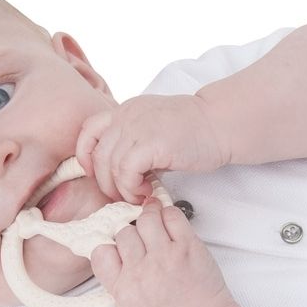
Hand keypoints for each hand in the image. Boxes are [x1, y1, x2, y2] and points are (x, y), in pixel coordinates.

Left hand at [74, 94, 227, 205]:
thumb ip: (134, 144)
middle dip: (106, 182)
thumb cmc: (194, 131)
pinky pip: (126, 172)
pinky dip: (132, 187)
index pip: (88, 131)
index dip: (86, 157)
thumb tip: (118, 174)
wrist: (220, 123)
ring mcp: (136, 127)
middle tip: (124, 195)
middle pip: (97, 155)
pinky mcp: (150, 142)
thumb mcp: (153, 130)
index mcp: (126, 110)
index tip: (99, 175)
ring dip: (121, 189)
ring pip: (110, 167)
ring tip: (139, 195)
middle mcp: (126, 115)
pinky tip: (148, 190)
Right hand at [90, 201, 231, 306]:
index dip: (111, 245)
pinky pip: (172, 215)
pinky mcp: (188, 247)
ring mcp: (166, 257)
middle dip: (132, 233)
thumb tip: (110, 249)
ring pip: (146, 218)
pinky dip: (169, 214)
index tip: (121, 247)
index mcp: (122, 288)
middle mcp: (141, 271)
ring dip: (149, 217)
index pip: (101, 251)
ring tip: (156, 225)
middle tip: (143, 239)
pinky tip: (170, 224)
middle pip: (124, 232)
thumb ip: (116, 280)